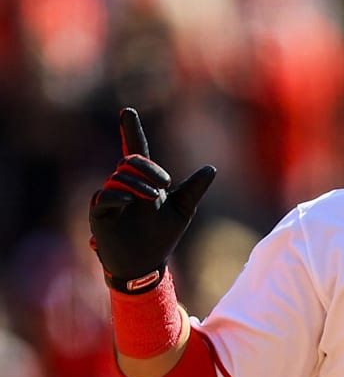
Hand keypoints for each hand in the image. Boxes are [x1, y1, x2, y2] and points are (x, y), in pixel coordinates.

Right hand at [89, 108, 215, 292]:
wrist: (147, 264)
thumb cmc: (163, 235)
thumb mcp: (183, 209)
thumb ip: (194, 189)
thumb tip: (212, 168)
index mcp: (143, 180)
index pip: (136, 149)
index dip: (131, 130)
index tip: (127, 112)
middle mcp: (124, 184)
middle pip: (131, 160)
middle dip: (148, 167)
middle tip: (164, 185)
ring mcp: (110, 197)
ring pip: (119, 176)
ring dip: (138, 184)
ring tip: (152, 198)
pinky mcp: (100, 213)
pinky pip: (105, 196)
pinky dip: (118, 195)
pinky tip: (128, 201)